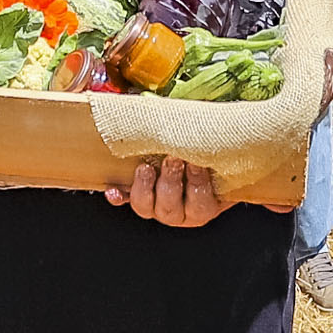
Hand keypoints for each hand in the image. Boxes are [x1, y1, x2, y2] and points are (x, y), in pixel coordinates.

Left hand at [106, 156, 229, 225]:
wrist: (195, 159)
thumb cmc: (210, 158)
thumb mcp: (218, 155)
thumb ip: (214, 144)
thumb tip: (217, 119)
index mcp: (203, 206)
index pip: (201, 201)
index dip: (197, 182)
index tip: (196, 162)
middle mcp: (179, 212)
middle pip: (171, 208)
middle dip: (170, 182)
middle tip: (172, 159)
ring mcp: (155, 207)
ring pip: (146, 207)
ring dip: (144, 187)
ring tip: (145, 168)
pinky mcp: (138, 197)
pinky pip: (125, 200)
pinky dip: (119, 196)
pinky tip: (114, 191)